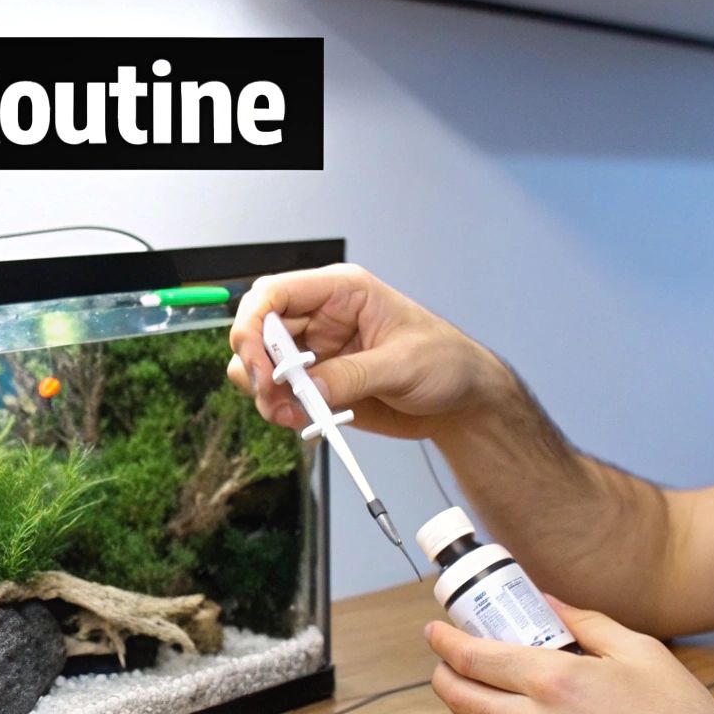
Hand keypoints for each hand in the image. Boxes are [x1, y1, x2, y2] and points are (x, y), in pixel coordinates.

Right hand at [227, 263, 512, 439]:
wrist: (460, 403)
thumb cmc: (446, 363)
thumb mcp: (404, 365)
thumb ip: (353, 375)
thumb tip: (310, 389)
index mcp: (341, 292)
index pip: (275, 293)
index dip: (253, 323)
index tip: (256, 361)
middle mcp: (321, 318)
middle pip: (258, 331)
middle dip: (256, 365)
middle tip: (273, 395)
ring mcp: (316, 352)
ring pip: (261, 365)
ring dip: (265, 392)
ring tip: (292, 414)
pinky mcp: (318, 384)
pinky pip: (280, 394)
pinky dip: (280, 409)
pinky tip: (304, 420)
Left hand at [426, 597, 713, 713]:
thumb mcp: (638, 650)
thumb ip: (584, 621)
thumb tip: (547, 601)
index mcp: (555, 682)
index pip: (475, 658)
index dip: (446, 641)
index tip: (436, 628)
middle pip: (459, 697)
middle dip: (442, 671)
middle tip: (444, 653)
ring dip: (462, 700)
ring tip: (471, 677)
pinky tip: (506, 709)